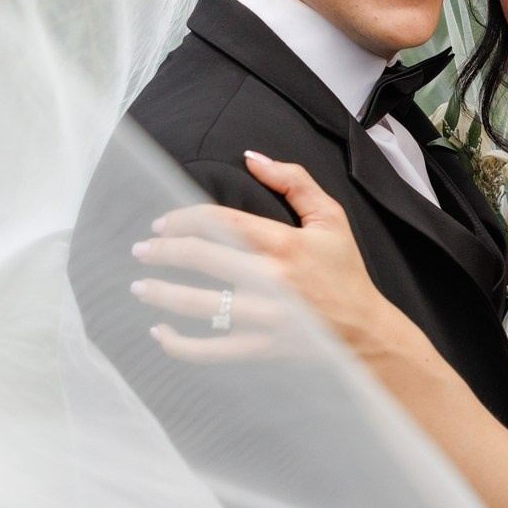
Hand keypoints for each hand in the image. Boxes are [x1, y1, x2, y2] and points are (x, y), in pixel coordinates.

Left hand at [134, 153, 401, 361]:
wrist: (367, 332)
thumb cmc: (346, 273)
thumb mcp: (331, 218)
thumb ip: (294, 181)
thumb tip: (251, 157)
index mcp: (286, 244)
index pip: (222, 223)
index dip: (184, 219)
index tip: (163, 223)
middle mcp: (273, 280)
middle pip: (203, 259)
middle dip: (163, 252)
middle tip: (142, 250)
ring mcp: (266, 317)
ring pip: (201, 305)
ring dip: (163, 294)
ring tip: (141, 286)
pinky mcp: (262, 347)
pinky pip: (212, 350)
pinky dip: (180, 345)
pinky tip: (160, 334)